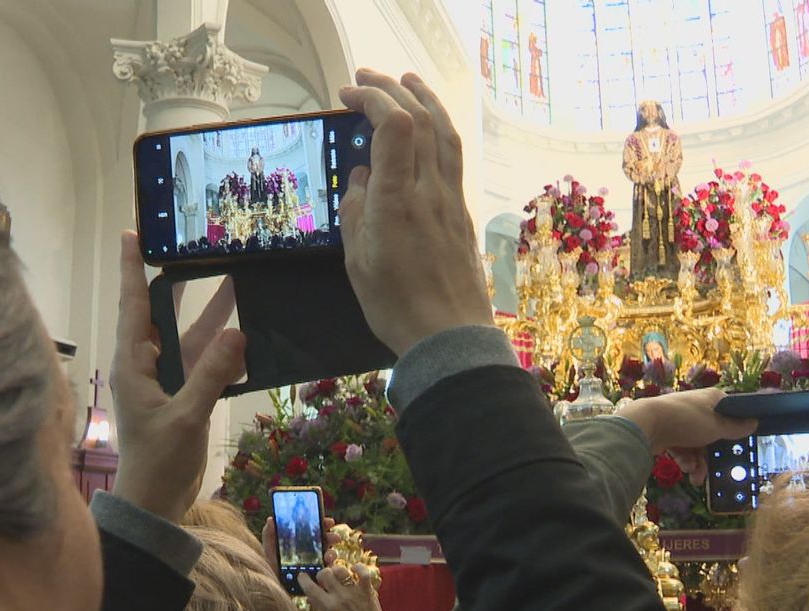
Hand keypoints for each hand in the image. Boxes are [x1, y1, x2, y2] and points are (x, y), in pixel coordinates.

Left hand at [109, 231, 245, 522]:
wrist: (154, 504)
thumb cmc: (158, 462)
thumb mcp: (184, 418)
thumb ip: (210, 376)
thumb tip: (237, 333)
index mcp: (133, 364)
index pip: (133, 306)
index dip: (131, 269)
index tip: (132, 234)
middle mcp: (145, 365)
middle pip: (161, 313)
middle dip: (179, 283)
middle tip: (196, 249)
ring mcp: (165, 380)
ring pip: (188, 337)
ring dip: (210, 314)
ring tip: (235, 280)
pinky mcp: (183, 396)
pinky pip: (203, 362)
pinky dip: (222, 349)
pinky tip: (244, 334)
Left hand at [261, 516, 342, 575]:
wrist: (274, 590)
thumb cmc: (272, 569)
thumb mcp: (269, 552)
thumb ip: (269, 536)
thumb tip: (270, 519)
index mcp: (302, 543)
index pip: (315, 531)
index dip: (323, 524)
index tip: (329, 522)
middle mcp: (312, 552)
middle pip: (325, 541)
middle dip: (331, 537)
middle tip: (334, 537)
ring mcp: (317, 565)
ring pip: (329, 556)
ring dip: (331, 554)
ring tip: (328, 556)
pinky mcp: (319, 578)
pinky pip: (329, 573)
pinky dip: (330, 569)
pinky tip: (327, 568)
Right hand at [297, 564, 391, 610]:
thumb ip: (324, 608)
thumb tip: (315, 597)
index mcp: (329, 607)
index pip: (311, 589)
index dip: (304, 580)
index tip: (302, 576)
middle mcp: (340, 597)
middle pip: (325, 574)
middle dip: (322, 574)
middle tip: (325, 578)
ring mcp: (354, 592)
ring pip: (341, 570)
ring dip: (337, 570)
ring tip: (338, 573)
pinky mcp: (367, 589)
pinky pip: (363, 572)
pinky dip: (358, 567)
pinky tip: (354, 568)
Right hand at [337, 69, 491, 354]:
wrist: (449, 335)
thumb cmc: (396, 305)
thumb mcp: (357, 261)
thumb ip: (355, 211)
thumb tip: (360, 177)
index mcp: (397, 199)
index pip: (395, 124)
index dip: (373, 97)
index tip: (348, 94)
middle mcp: (429, 189)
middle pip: (420, 118)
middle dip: (392, 88)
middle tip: (366, 78)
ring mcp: (450, 198)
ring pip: (444, 132)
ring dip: (425, 99)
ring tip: (406, 82)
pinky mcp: (460, 212)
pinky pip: (452, 155)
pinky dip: (437, 127)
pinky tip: (427, 128)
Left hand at [617, 389, 756, 483]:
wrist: (646, 425)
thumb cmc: (687, 422)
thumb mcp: (717, 427)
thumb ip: (736, 428)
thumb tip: (754, 423)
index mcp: (712, 399)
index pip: (731, 412)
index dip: (737, 428)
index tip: (742, 444)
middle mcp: (697, 407)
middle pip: (714, 433)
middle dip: (714, 455)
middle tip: (718, 471)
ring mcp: (681, 420)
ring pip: (698, 445)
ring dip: (699, 463)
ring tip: (697, 477)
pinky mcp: (668, 432)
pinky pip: (683, 448)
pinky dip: (686, 460)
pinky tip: (687, 470)